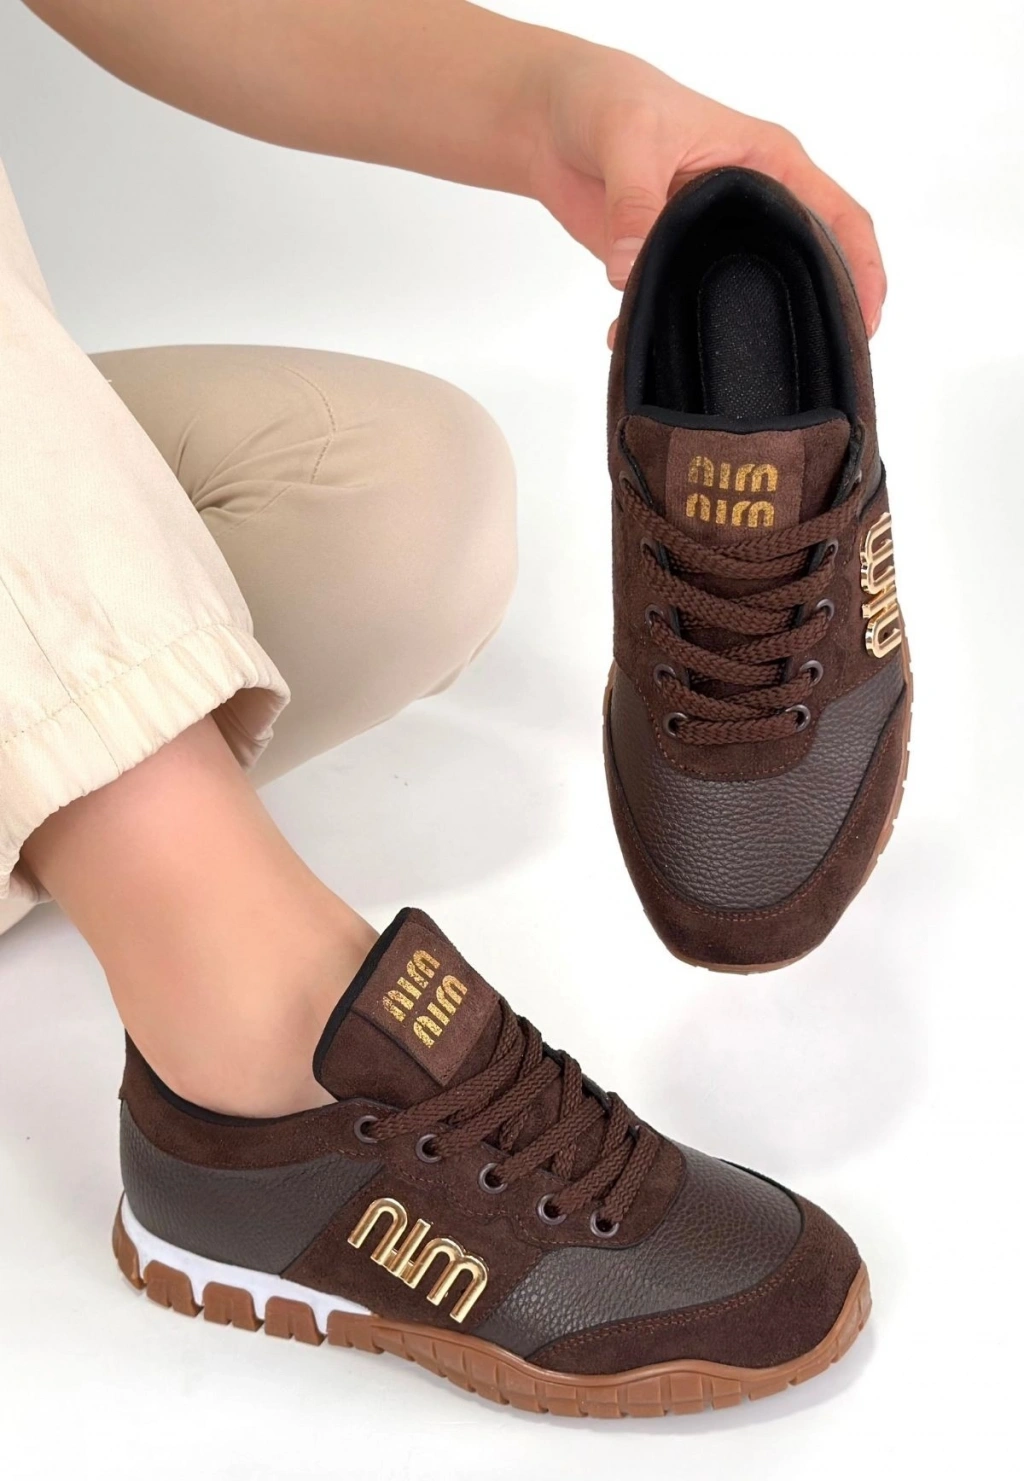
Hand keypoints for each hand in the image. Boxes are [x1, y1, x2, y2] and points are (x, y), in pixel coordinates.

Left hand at [526, 41, 885, 339]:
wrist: (548, 118)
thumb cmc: (607, 98)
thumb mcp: (627, 139)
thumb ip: (634, 203)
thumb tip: (628, 268)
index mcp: (767, 162)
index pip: (837, 215)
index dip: (862, 268)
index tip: (866, 323)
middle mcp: (748, 205)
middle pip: (800, 268)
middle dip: (811, 319)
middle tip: (811, 374)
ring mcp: (707, 240)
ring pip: (737, 296)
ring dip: (731, 335)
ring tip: (732, 381)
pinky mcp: (665, 263)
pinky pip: (673, 306)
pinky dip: (654, 330)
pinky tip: (629, 347)